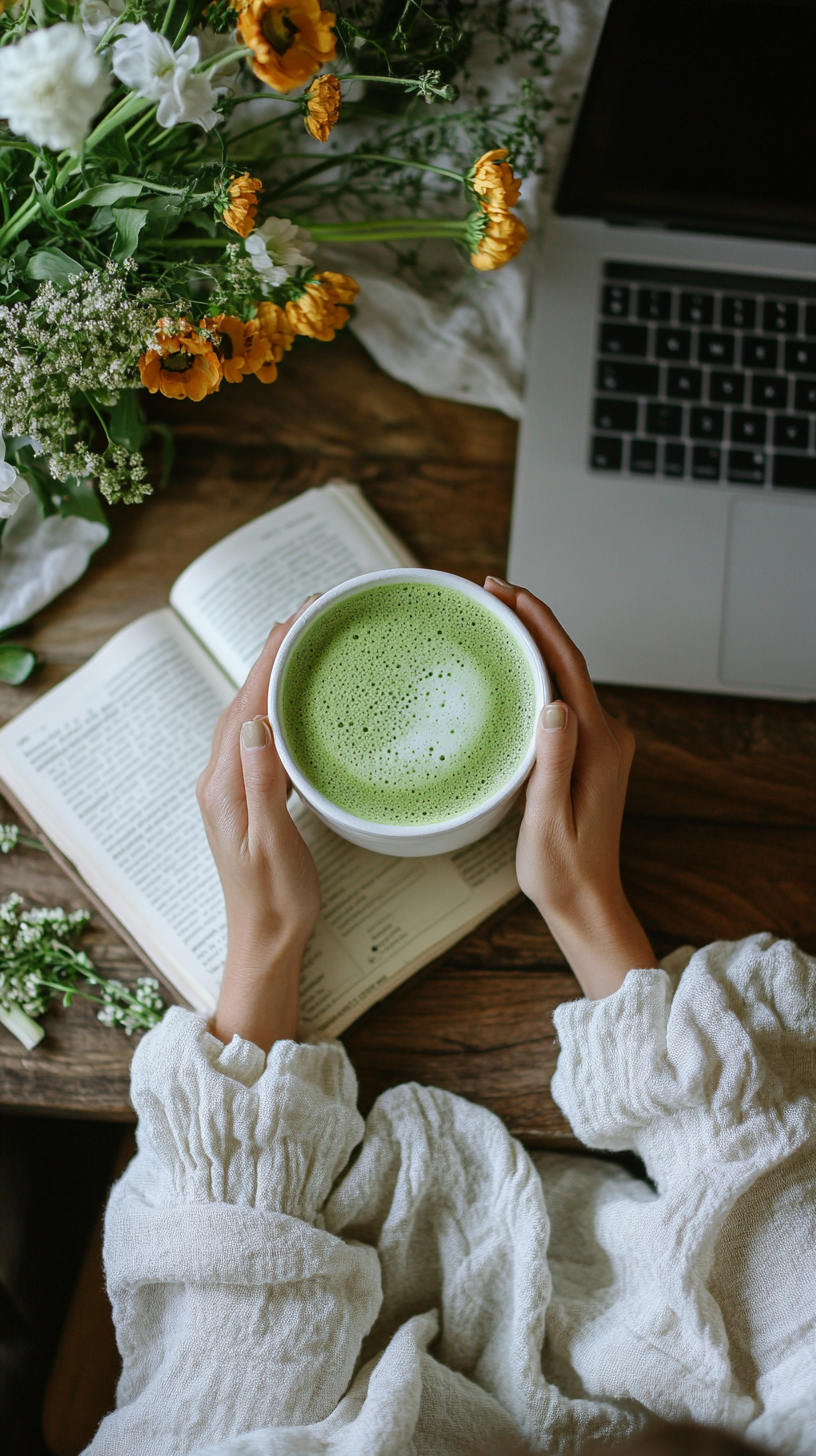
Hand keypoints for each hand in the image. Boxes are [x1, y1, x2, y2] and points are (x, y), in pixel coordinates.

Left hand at [197, 604, 320, 1050]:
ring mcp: (229, 787)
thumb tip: (254, 721)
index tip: (296, 620)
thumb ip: (262, 781)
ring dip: (272, 676)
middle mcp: (219, 780)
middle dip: (272, 654)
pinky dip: (274, 706)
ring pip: (249, 714)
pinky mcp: (244, 797)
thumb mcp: (274, 842)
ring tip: (301, 644)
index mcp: (224, 786)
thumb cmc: (276, 900)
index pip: (247, 705)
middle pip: (243, 700)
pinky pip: (257, 736)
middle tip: (307, 616)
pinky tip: (293, 701)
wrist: (264, 941)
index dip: (271, 658)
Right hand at [485, 579, 656, 998]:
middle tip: (488, 592)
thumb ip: (553, 761)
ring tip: (494, 619)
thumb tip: (554, 704)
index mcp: (597, 745)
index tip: (507, 592)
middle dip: (531, 620)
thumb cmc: (562, 871)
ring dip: (533, 644)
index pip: (568, 665)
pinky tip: (512, 669)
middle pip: (567, 661)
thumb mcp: (546, 819)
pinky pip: (563, 699)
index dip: (538, 621)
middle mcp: (606, 737)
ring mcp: (600, 743)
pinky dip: (538, 673)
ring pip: (565, 677)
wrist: (588, 903)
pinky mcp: (589, 753)